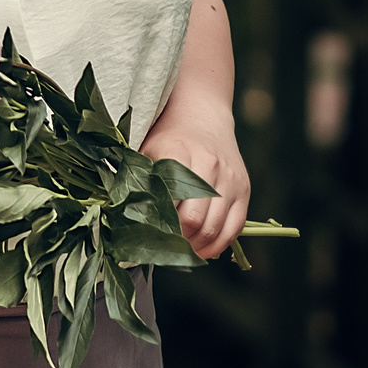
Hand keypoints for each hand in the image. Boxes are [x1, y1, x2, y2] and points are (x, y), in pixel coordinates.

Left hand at [140, 115, 250, 260]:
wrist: (203, 117)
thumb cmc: (168, 139)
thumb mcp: (147, 151)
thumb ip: (136, 181)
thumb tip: (123, 219)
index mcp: (178, 153)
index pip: (170, 202)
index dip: (159, 225)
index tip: (148, 236)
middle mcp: (208, 165)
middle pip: (193, 220)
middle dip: (177, 241)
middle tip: (165, 247)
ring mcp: (230, 178)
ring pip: (215, 229)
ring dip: (197, 248)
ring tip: (182, 251)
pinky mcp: (244, 189)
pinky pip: (235, 228)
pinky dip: (218, 246)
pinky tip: (203, 249)